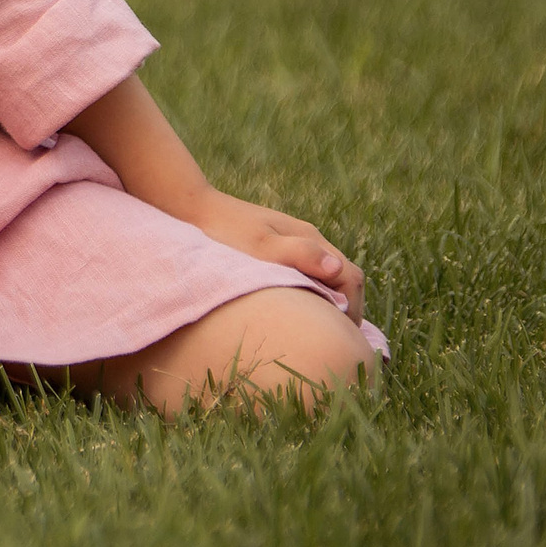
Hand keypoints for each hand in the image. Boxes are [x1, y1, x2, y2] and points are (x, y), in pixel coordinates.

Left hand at [173, 185, 364, 320]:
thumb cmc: (225, 231)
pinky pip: (308, 271)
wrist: (193, 208)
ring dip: (332, 299)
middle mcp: (308, 238)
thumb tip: (336, 269)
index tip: (344, 336)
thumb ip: (299, 255)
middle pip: (344, 275)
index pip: (350, 276)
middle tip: (339, 338)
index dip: (352, 308)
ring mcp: (294, 240)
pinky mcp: (278, 244)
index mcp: (310, 238)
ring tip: (323, 327)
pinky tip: (301, 306)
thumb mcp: (261, 246)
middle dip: (347, 306)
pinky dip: (314, 290)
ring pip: (328, 274)